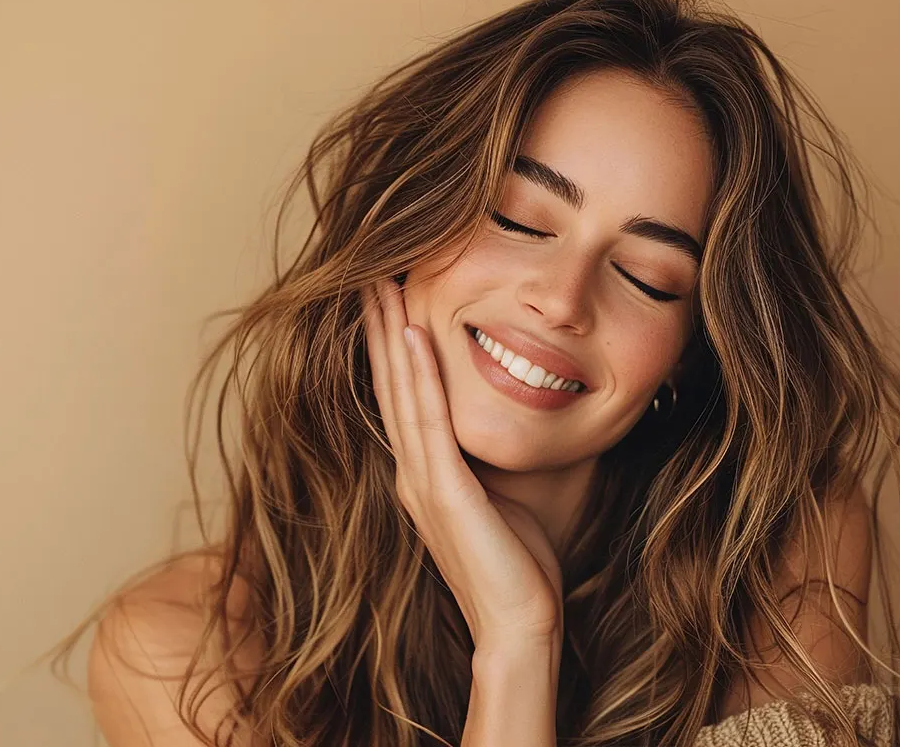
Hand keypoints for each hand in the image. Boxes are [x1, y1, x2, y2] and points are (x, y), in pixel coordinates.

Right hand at [361, 278, 564, 649]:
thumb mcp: (512, 495)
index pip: (402, 396)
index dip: (390, 345)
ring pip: (401, 392)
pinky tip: (412, 335)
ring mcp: (423, 481)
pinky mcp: (444, 491)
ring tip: (380, 286)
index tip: (387, 296)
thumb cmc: (524, 569)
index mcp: (424, 476)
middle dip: (378, 326)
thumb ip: (502, 454)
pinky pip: (428, 421)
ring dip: (389, 335)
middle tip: (369, 272)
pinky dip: (418, 374)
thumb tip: (531, 406)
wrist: (520, 627)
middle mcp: (412, 473)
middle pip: (390, 384)